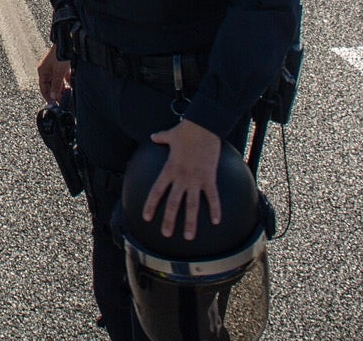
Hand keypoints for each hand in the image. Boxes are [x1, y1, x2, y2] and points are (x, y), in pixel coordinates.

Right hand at [37, 44, 71, 104]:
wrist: (69, 42)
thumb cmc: (60, 54)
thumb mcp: (58, 72)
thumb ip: (56, 85)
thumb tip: (53, 96)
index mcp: (43, 72)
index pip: (44, 89)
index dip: (48, 97)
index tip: (54, 105)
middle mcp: (48, 71)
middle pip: (51, 86)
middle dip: (57, 94)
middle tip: (64, 101)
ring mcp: (55, 69)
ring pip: (58, 83)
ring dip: (63, 89)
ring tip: (69, 95)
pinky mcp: (62, 66)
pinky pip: (64, 78)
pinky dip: (67, 83)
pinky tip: (72, 87)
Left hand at [142, 120, 223, 240]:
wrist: (203, 126)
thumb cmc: (186, 129)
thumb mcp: (170, 135)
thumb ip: (161, 138)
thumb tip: (154, 136)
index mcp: (169, 169)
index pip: (156, 191)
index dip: (151, 205)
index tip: (147, 217)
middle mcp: (181, 177)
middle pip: (173, 203)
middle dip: (169, 220)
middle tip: (166, 234)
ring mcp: (196, 179)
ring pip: (192, 205)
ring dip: (190, 222)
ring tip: (188, 236)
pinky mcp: (210, 177)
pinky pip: (213, 196)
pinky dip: (215, 209)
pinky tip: (216, 221)